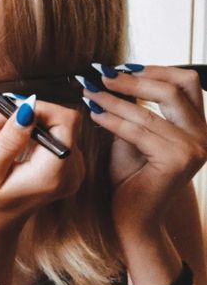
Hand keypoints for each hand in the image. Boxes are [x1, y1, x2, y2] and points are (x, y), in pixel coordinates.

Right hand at [0, 98, 84, 231]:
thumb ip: (9, 141)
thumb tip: (27, 109)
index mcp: (54, 174)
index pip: (65, 121)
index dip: (40, 108)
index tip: (9, 111)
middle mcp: (71, 173)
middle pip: (62, 122)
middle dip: (29, 114)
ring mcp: (72, 171)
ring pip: (57, 126)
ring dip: (27, 122)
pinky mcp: (66, 168)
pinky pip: (54, 136)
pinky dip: (32, 131)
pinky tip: (9, 140)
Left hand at [83, 64, 206, 232]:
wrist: (134, 216)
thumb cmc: (132, 177)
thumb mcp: (133, 136)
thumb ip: (133, 110)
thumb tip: (114, 78)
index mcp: (197, 125)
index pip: (184, 83)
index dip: (151, 70)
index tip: (118, 67)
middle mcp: (203, 135)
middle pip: (174, 88)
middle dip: (133, 79)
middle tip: (101, 75)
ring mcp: (194, 149)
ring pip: (151, 111)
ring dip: (114, 99)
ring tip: (90, 92)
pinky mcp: (177, 161)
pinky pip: (138, 132)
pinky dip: (113, 120)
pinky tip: (94, 114)